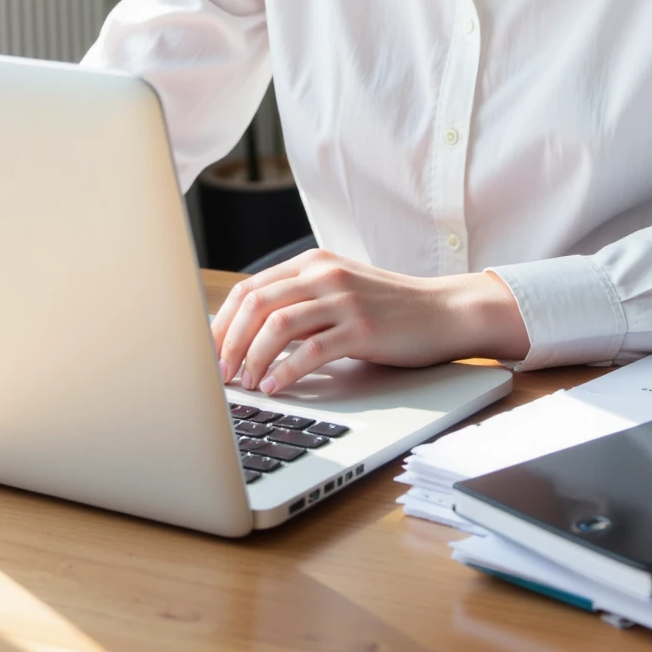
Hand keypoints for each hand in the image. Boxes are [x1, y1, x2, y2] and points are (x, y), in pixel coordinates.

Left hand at [209, 248, 529, 395]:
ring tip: (244, 384)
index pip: (249, 288)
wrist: (444, 311)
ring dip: (252, 358)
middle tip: (219, 374)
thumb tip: (246, 337)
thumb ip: (300, 303)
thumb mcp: (339, 293)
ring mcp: (344, 299)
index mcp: (313, 263)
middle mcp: (324, 274)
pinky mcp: (362, 328)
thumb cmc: (388, 309)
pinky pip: (311, 350)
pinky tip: (275, 387)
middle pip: (256, 303)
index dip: (221, 323)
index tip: (208, 353)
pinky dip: (286, 371)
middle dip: (228, 343)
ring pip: (277, 324)